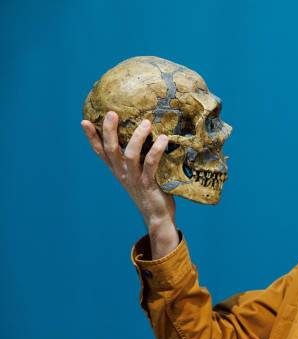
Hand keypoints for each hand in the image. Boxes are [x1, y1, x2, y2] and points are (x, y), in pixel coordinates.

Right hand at [81, 111, 178, 257]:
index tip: (84, 121)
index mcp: (118, 170)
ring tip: (146, 123)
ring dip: (137, 137)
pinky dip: (156, 150)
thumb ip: (139, 158)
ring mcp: (134, 179)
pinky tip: (163, 139)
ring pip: (130, 155)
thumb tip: (148, 132)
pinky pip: (150, 164)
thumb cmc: (150, 191)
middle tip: (112, 113)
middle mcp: (122, 173)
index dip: (91, 137)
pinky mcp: (148, 184)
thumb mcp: (139, 173)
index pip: (100, 152)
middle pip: (110, 150)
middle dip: (109, 131)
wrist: (157, 217)